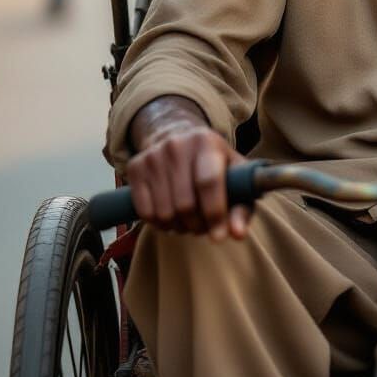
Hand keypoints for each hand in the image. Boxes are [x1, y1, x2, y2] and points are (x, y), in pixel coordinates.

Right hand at [127, 98, 250, 240]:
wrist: (179, 139)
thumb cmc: (214, 164)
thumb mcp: (235, 177)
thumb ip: (241, 207)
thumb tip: (237, 234)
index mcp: (206, 142)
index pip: (208, 182)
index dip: (214, 213)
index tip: (219, 236)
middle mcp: (177, 145)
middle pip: (185, 204)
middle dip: (197, 225)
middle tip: (203, 226)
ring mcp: (153, 155)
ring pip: (164, 212)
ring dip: (179, 227)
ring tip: (188, 220)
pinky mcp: (135, 167)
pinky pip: (145, 212)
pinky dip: (159, 224)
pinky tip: (171, 216)